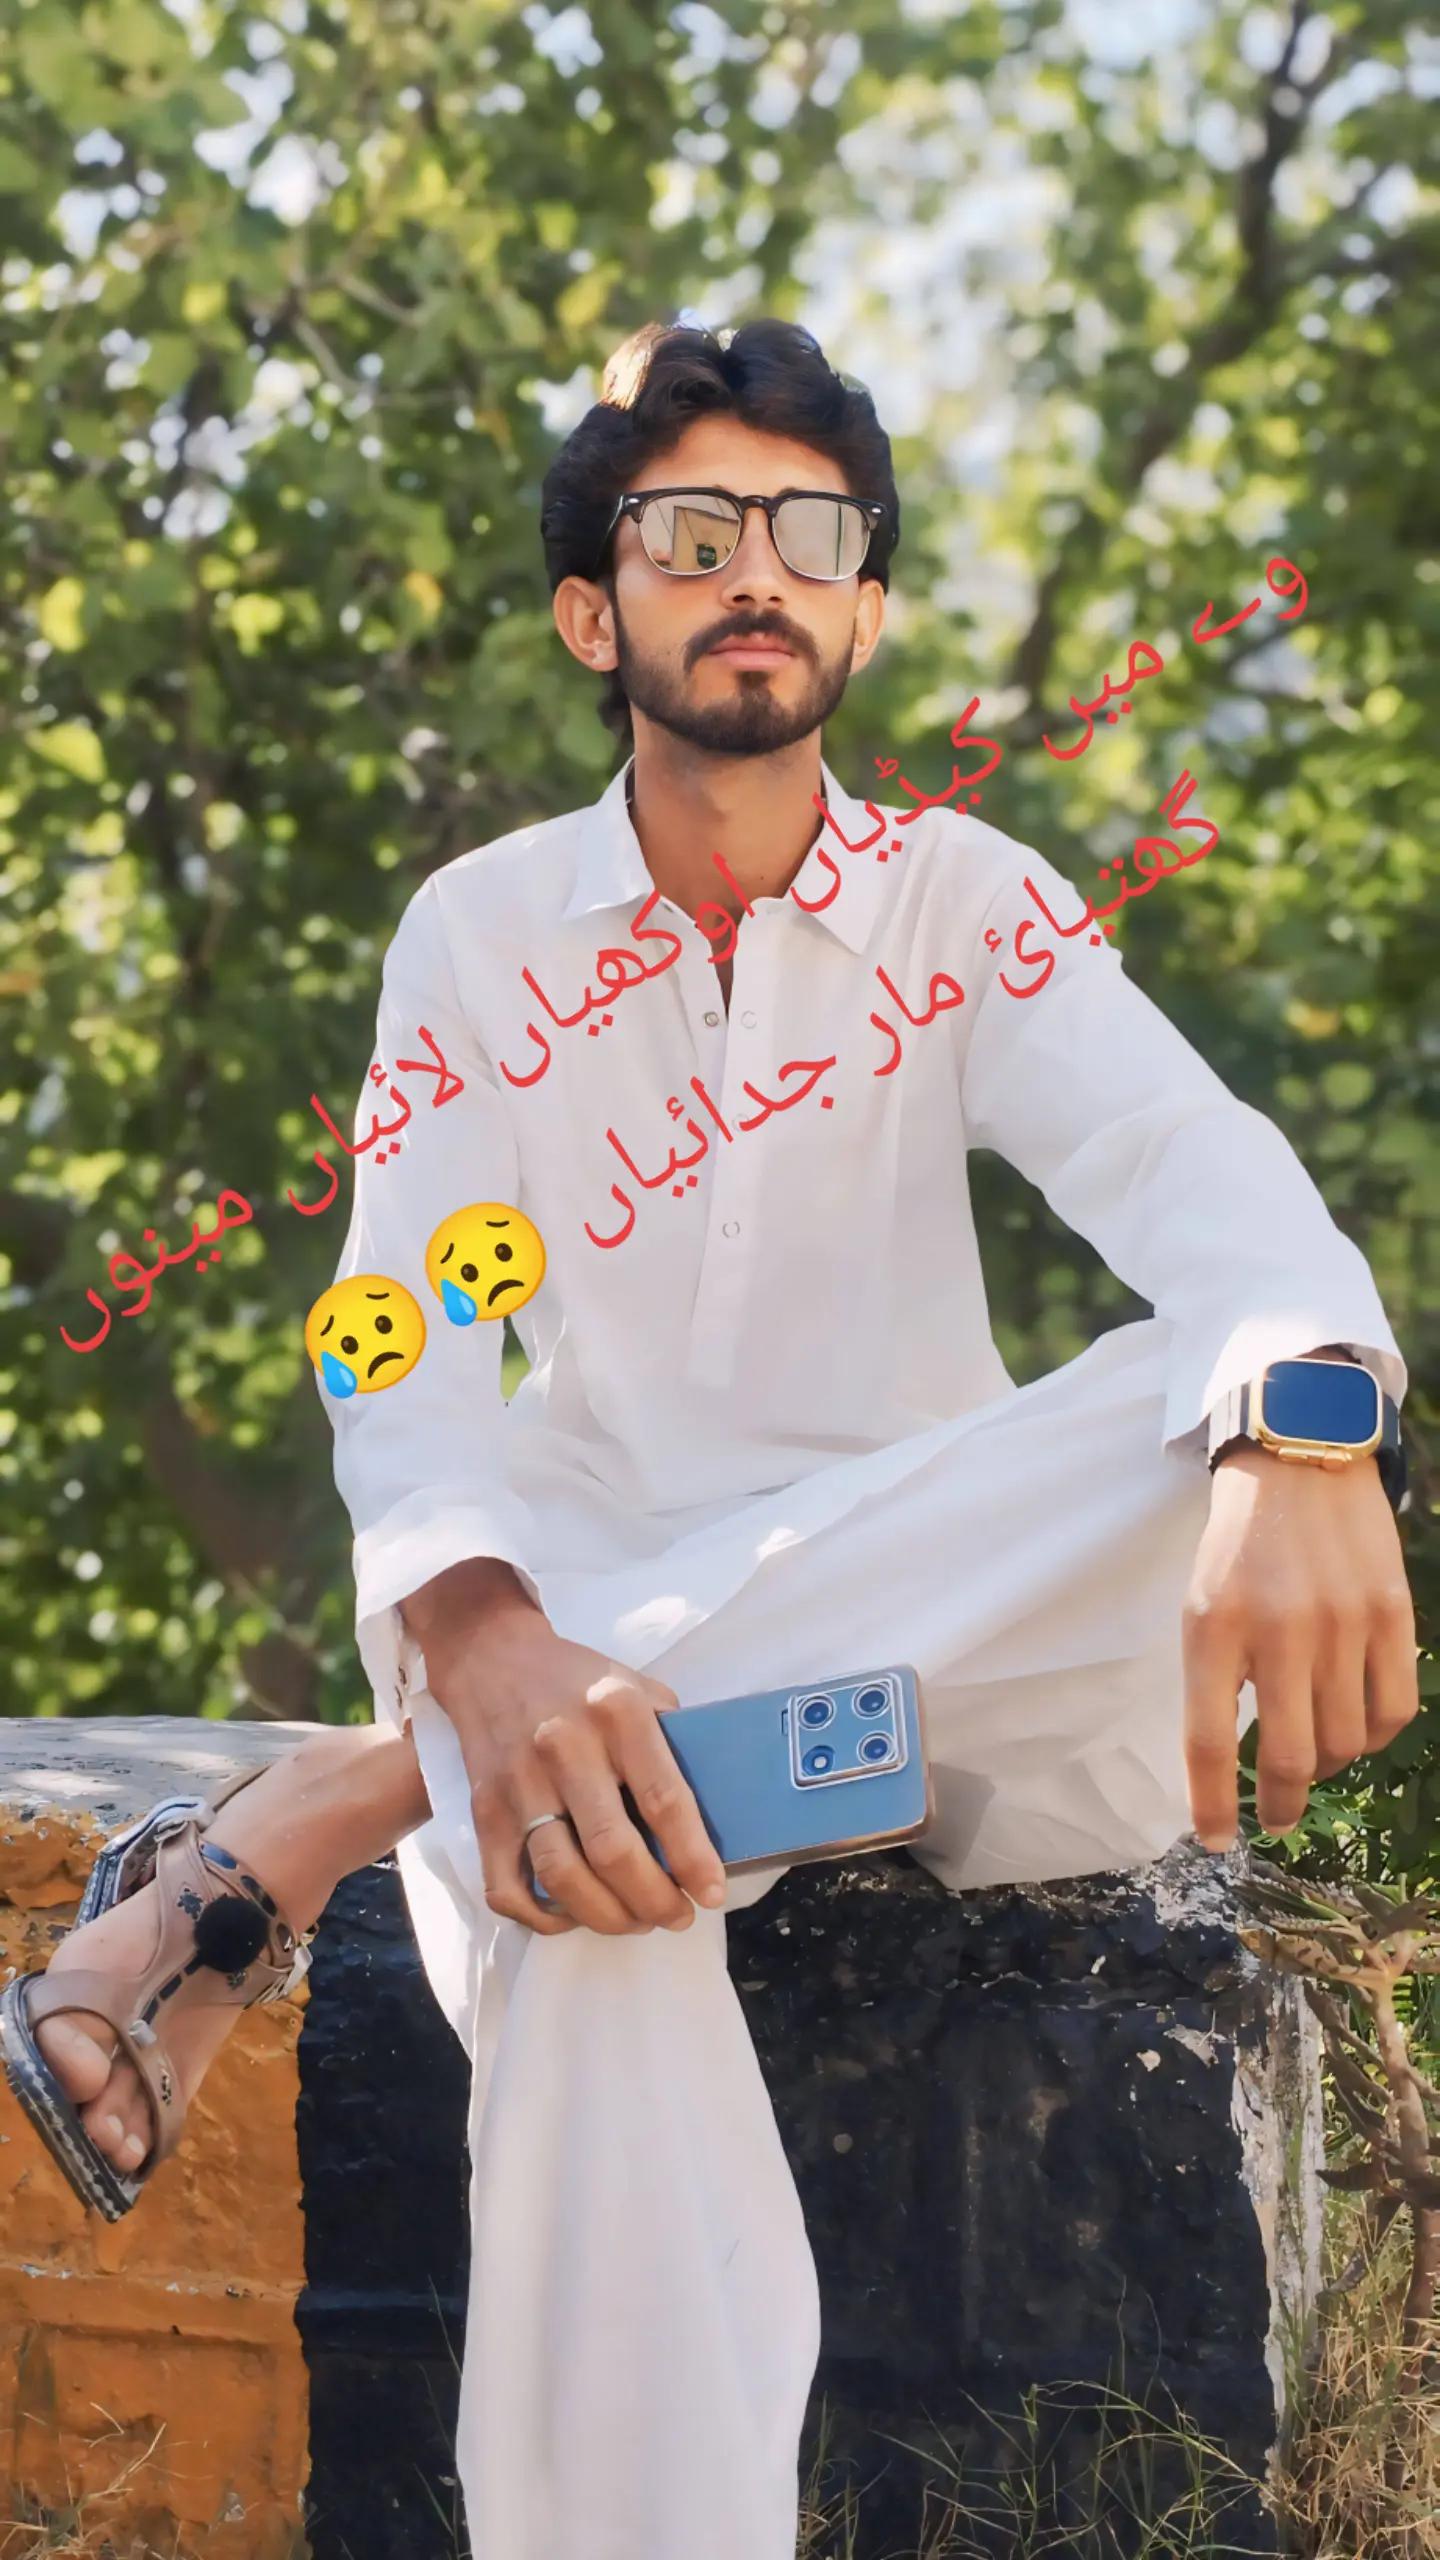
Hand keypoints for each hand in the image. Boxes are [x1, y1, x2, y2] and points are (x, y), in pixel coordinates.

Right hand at [418, 1580, 727, 1935]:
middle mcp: (564, 1747)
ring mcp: (518, 1784)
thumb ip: (672, 1742)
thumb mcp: (639, 1688)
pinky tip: (575, 1914)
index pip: (663, 1799)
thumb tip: (713, 1814)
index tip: (711, 1893)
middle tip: (676, 1916)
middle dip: (653, 1900)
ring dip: (606, 1916)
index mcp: (616, 1712)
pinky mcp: (484, 1813)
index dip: (692, 1857)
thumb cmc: (578, 1681)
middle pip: (612, 1850)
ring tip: (634, 1920)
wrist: (491, 1660)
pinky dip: (543, 1917)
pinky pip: (507, 1888)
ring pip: (561, 1876)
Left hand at [1181, 1445, 1418, 1849]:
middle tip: (1273, 1814)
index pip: (1208, 1741)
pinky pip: (1393, 1710)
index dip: (1211, 1803)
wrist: (1299, 1461)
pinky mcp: (1392, 1614)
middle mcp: (1279, 1631)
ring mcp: (1343, 1624)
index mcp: (1213, 1628)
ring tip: (1311, 1753)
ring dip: (1326, 1764)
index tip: (1215, 1841)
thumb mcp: (1201, 1605)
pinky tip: (1355, 1726)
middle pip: (1286, 1756)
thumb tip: (1235, 1763)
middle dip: (1277, 1801)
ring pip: (1344, 1742)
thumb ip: (1216, 1677)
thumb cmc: (1239, 1546)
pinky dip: (1373, 1736)